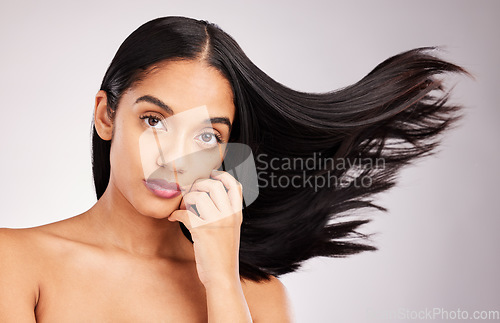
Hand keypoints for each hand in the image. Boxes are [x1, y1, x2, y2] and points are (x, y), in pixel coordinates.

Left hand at [168, 169, 243, 287]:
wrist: (223, 277)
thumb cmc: (223, 255)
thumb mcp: (231, 232)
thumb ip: (226, 215)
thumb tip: (210, 198)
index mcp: (237, 214)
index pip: (234, 185)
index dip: (222, 176)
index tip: (210, 175)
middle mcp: (229, 216)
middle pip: (213, 185)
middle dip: (198, 185)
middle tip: (190, 194)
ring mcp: (216, 223)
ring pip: (198, 196)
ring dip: (185, 200)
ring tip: (182, 208)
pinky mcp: (202, 232)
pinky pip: (185, 213)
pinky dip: (176, 214)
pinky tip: (173, 218)